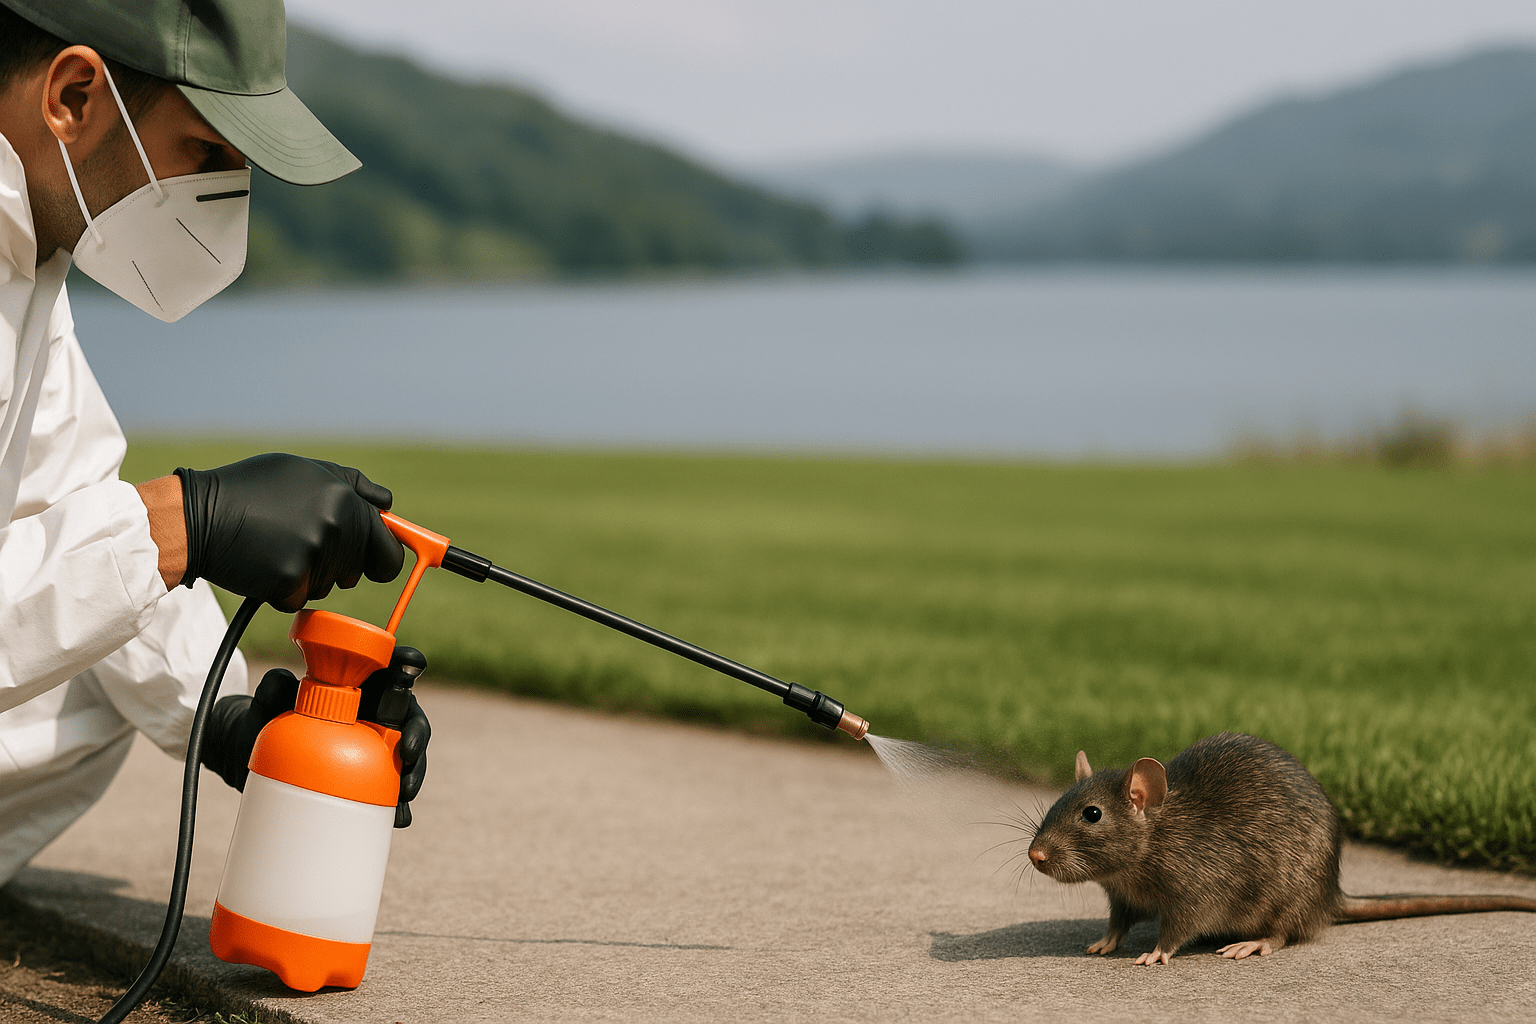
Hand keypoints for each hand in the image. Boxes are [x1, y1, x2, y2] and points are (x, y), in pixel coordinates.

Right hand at [175, 454, 404, 610]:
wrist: (197, 516)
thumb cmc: (252, 489)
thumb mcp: (304, 470)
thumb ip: (353, 486)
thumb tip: (388, 505)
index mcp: (345, 499)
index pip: (389, 549)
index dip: (383, 560)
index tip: (373, 564)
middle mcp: (335, 526)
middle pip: (358, 571)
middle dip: (339, 566)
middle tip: (304, 546)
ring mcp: (313, 555)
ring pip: (328, 585)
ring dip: (309, 575)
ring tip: (277, 546)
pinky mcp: (289, 581)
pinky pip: (300, 598)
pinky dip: (284, 590)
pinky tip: (263, 564)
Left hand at [202, 658, 430, 829]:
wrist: (249, 757)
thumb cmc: (266, 721)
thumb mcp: (267, 704)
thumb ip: (274, 687)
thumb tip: (283, 678)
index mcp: (359, 688)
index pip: (392, 672)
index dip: (408, 665)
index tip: (412, 667)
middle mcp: (372, 718)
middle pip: (408, 719)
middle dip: (417, 734)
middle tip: (408, 751)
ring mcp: (372, 750)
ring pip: (406, 758)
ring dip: (414, 774)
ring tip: (405, 792)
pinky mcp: (365, 781)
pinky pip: (388, 793)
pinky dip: (397, 806)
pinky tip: (398, 817)